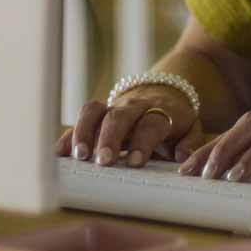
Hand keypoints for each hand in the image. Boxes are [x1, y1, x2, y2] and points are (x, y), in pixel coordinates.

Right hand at [55, 85, 204, 167]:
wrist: (164, 89)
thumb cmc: (176, 119)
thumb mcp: (192, 128)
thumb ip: (190, 142)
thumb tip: (182, 157)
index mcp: (161, 111)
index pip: (151, 123)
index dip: (143, 141)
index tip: (135, 161)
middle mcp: (134, 107)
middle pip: (118, 116)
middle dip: (109, 137)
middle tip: (103, 161)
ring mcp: (112, 107)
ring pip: (94, 111)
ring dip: (84, 132)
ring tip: (79, 157)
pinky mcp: (97, 114)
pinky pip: (79, 120)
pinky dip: (68, 135)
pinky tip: (59, 153)